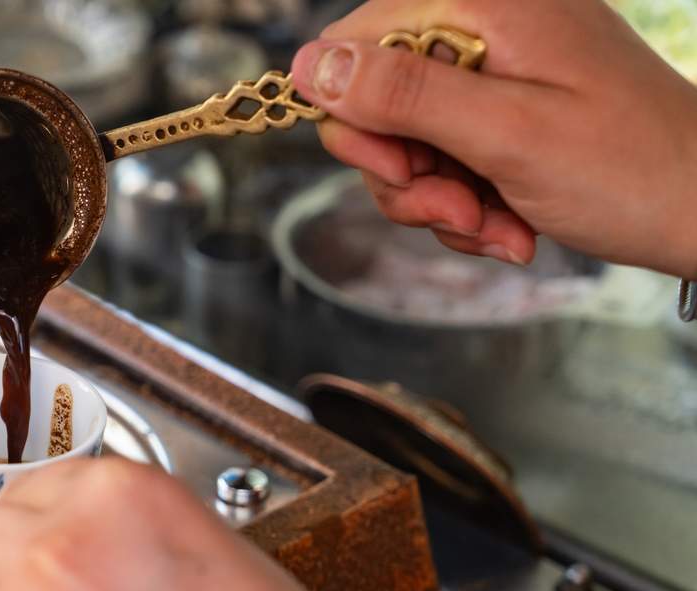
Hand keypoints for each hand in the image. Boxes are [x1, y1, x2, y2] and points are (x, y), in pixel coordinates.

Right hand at [290, 0, 696, 278]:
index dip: (358, 118)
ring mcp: (498, 66)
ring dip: (437, 201)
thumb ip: (402, 94)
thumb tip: (306, 65)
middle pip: (375, 99)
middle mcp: (485, 22)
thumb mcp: (503, 135)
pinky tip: (508, 225)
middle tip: (458, 210)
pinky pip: (443, 159)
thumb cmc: (627, 168)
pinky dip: (465, 203)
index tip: (405, 171)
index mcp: (484, 3)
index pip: (356, 43)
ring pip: (405, 141)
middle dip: (405, 172)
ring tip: (495, 226)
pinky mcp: (507, 106)